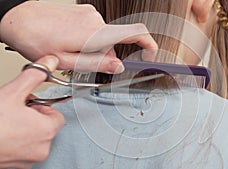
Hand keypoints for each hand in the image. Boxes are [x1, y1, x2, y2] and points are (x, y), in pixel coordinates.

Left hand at [0, 1, 157, 73]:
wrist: (19, 18)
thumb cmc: (36, 39)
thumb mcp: (67, 61)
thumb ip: (96, 63)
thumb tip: (118, 66)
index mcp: (95, 33)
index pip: (136, 33)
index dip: (149, 45)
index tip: (149, 57)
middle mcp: (96, 20)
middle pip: (115, 42)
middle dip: (106, 56)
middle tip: (84, 63)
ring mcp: (90, 14)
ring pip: (104, 37)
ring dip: (95, 49)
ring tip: (72, 52)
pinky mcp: (84, 11)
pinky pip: (95, 29)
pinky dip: (89, 39)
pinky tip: (71, 42)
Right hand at [0, 56, 64, 168]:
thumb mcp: (14, 92)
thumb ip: (35, 75)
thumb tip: (50, 62)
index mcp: (47, 130)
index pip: (57, 115)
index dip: (42, 107)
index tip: (29, 104)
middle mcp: (43, 148)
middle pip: (46, 126)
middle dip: (33, 117)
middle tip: (16, 112)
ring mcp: (30, 159)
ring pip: (35, 138)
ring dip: (25, 130)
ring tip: (8, 123)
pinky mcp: (17, 166)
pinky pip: (24, 149)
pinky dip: (17, 142)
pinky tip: (5, 134)